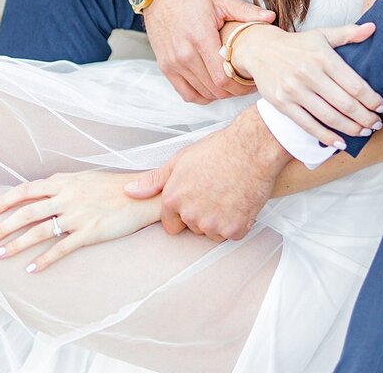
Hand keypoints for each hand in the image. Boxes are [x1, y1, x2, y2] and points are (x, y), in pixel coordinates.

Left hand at [0, 170, 160, 272]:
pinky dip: (44, 260)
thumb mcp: (86, 177)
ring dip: (15, 245)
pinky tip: (31, 269)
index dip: (5, 200)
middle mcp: (68, 197)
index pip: (27, 190)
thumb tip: (41, 188)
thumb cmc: (115, 186)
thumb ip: (63, 182)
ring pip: (39, 231)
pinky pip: (61, 249)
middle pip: (27, 212)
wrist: (144, 195)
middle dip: (2, 226)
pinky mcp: (90, 233)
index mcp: (66, 181)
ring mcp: (78, 215)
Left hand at [124, 107, 290, 239]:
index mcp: (174, 199)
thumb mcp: (181, 159)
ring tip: (229, 194)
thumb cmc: (219, 149)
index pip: (171, 224)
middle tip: (216, 191)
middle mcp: (190, 215)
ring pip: (212, 233)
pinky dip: (237, 222)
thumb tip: (130, 191)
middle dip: (202, 215)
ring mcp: (213, 224)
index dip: (183, 212)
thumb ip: (154, 180)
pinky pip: (232, 234)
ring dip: (220, 221)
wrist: (253, 148)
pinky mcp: (234, 229)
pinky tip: (240, 200)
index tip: (197, 198)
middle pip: (193, 228)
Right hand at [143, 0, 274, 104]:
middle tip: (247, 82)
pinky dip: (202, 95)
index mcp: (200, 37)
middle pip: (215, 89)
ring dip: (220, 93)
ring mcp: (172, 62)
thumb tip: (270, 17)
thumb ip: (245, 11)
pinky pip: (186, 93)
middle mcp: (184, 54)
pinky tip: (213, 87)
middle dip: (235, 90)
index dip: (242, 84)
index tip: (253, 79)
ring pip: (203, 93)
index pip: (224, 77)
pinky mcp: (165, 66)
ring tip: (233, 83)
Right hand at [233, 21, 382, 145]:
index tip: (381, 106)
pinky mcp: (283, 104)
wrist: (260, 50)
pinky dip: (326, 137)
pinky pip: (308, 125)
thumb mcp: (322, 34)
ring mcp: (295, 90)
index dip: (371, 99)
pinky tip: (341, 143)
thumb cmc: (297, 44)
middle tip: (377, 124)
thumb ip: (349, 33)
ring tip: (364, 132)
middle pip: (344, 103)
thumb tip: (373, 27)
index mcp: (323, 56)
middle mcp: (309, 74)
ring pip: (329, 116)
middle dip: (365, 117)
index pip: (354, 84)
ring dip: (351, 128)